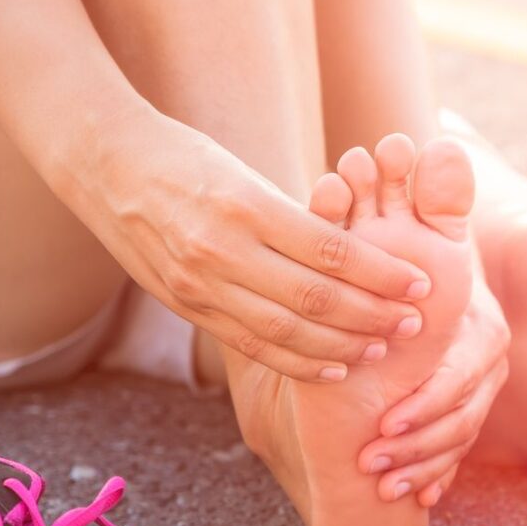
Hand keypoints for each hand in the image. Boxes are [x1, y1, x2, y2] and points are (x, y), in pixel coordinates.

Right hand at [63, 109, 431, 380]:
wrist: (105, 165)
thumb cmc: (188, 158)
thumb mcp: (245, 173)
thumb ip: (292, 215)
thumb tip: (355, 249)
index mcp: (246, 206)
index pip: (331, 251)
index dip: (382, 274)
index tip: (421, 283)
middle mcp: (221, 250)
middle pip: (315, 299)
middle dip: (372, 316)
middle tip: (416, 323)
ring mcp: (200, 284)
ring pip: (286, 332)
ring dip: (343, 346)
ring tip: (383, 348)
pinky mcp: (187, 306)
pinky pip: (252, 345)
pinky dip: (298, 362)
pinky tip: (335, 367)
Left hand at [357, 262, 509, 506]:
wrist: (443, 270)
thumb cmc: (412, 268)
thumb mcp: (403, 269)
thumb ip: (381, 278)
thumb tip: (344, 270)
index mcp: (481, 329)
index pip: (456, 380)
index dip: (421, 408)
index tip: (381, 426)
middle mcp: (492, 361)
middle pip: (462, 417)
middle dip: (416, 447)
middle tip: (370, 464)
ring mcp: (488, 388)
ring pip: (463, 438)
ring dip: (425, 468)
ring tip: (385, 488)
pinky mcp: (475, 406)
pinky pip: (463, 449)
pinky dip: (442, 473)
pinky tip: (421, 497)